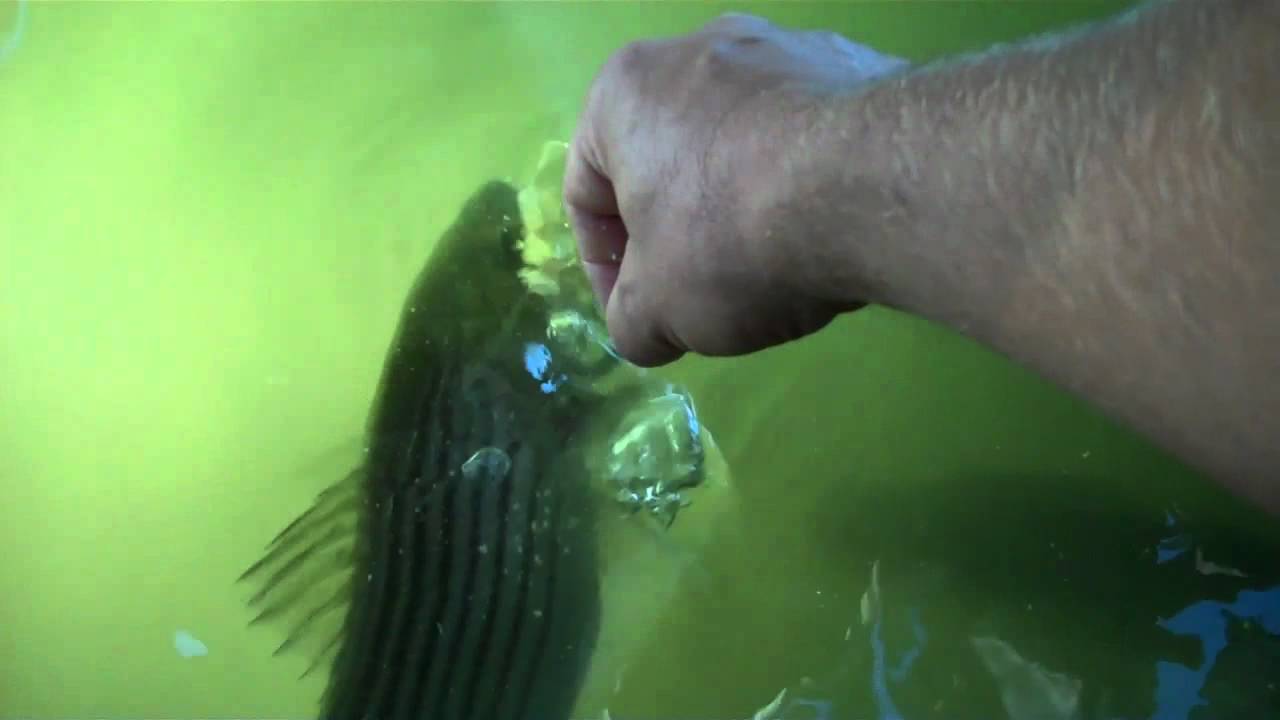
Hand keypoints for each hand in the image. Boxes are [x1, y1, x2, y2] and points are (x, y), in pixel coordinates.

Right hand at [564, 13, 908, 366]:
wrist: (871, 188)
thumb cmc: (730, 240)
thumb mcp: (656, 310)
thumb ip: (631, 323)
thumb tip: (644, 328)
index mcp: (626, 91)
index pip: (586, 191)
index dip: (604, 271)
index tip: (640, 316)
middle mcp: (698, 50)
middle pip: (668, 162)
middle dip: (679, 236)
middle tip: (703, 297)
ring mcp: (783, 50)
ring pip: (739, 148)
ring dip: (742, 210)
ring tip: (775, 271)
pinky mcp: (853, 67)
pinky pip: (807, 141)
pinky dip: (804, 187)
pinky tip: (827, 237)